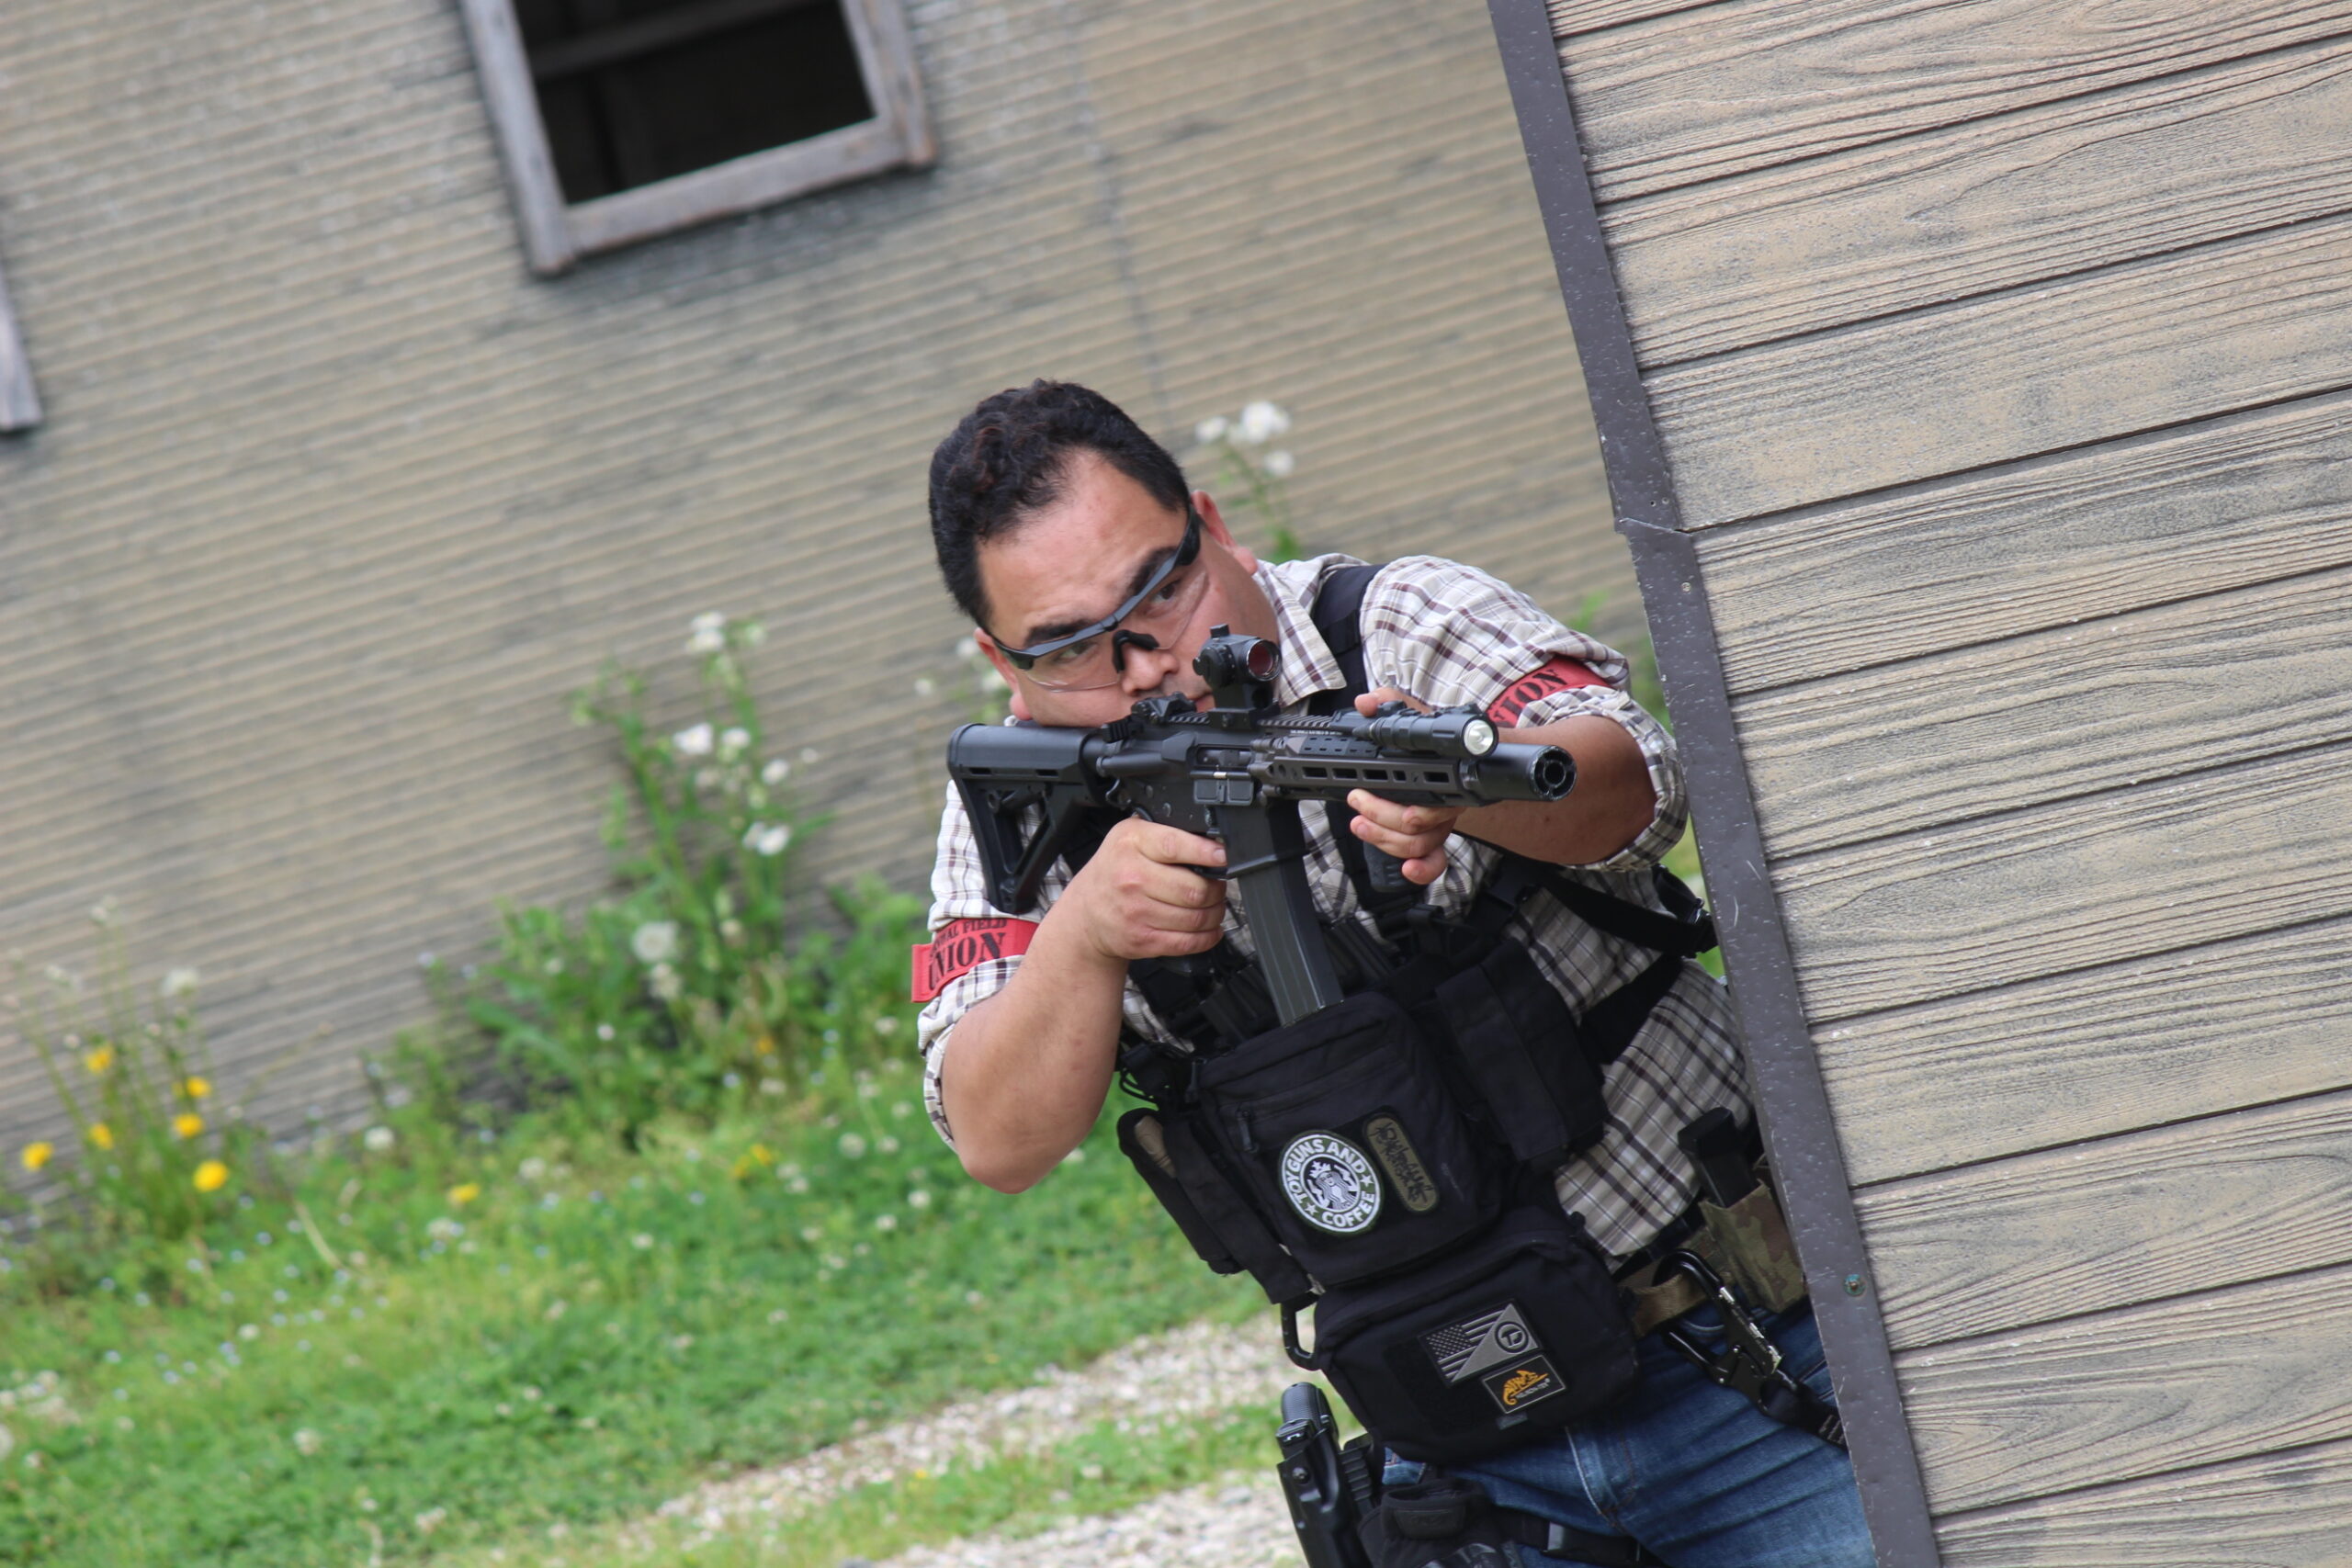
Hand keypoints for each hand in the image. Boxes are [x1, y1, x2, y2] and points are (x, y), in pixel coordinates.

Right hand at [1059, 817, 1228, 960]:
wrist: (1085, 914)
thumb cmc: (1114, 871)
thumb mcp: (1128, 838)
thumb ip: (1164, 833)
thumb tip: (1210, 840)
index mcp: (1130, 844)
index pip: (1174, 846)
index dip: (1205, 853)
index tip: (1222, 857)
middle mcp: (1131, 878)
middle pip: (1194, 888)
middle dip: (1217, 889)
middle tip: (1217, 886)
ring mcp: (1136, 912)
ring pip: (1196, 917)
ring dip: (1215, 913)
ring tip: (1213, 907)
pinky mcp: (1142, 939)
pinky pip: (1187, 942)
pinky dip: (1208, 937)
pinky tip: (1210, 929)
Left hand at [1349, 688, 1468, 884]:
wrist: (1467, 757)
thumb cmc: (1435, 741)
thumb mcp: (1414, 714)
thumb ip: (1390, 703)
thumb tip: (1366, 702)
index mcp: (1441, 773)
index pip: (1420, 794)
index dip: (1386, 801)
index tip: (1361, 791)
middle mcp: (1446, 801)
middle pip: (1415, 825)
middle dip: (1378, 817)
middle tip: (1356, 801)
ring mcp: (1442, 822)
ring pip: (1419, 845)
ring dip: (1386, 841)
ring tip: (1360, 825)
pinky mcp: (1438, 837)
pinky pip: (1437, 861)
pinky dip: (1424, 870)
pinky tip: (1407, 870)